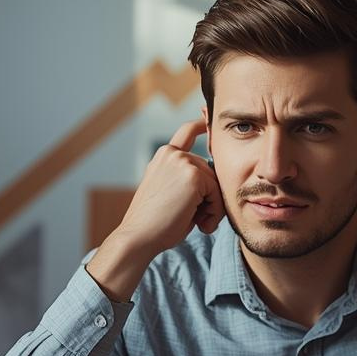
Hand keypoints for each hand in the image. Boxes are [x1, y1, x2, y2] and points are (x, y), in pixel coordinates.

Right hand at [88, 118, 221, 300]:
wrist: (139, 236)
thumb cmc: (155, 224)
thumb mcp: (170, 194)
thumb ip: (188, 181)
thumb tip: (215, 181)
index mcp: (163, 157)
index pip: (186, 133)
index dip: (201, 125)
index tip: (207, 119)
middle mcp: (172, 154)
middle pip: (210, 170)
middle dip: (211, 196)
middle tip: (199, 219)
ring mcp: (183, 161)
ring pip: (215, 182)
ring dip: (213, 206)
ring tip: (198, 222)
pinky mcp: (193, 174)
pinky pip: (218, 192)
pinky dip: (214, 211)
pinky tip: (199, 222)